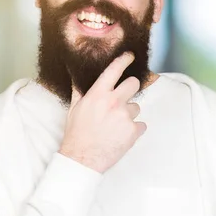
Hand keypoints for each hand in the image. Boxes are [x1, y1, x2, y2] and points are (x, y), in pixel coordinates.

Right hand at [58, 52, 145, 172]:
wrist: (82, 159)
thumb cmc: (76, 134)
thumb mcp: (75, 109)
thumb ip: (80, 91)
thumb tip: (78, 77)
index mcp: (97, 94)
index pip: (114, 70)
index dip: (124, 60)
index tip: (130, 56)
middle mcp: (113, 102)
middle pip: (133, 84)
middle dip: (130, 89)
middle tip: (122, 100)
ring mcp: (125, 116)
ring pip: (136, 107)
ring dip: (129, 114)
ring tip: (115, 126)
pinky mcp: (133, 130)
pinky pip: (141, 125)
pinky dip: (134, 130)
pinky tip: (121, 136)